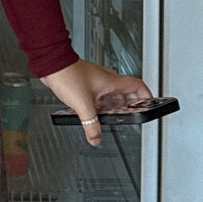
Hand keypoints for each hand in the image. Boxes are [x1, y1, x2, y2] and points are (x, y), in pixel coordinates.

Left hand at [39, 60, 153, 147]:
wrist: (51, 63)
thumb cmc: (67, 74)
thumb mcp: (82, 104)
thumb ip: (90, 123)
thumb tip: (95, 138)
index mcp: (111, 81)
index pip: (138, 85)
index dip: (146, 95)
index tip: (151, 104)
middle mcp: (105, 79)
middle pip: (126, 91)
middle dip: (130, 104)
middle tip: (131, 115)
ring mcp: (95, 80)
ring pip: (111, 93)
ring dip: (114, 104)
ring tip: (111, 117)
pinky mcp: (85, 82)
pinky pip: (99, 95)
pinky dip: (100, 104)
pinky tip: (93, 112)